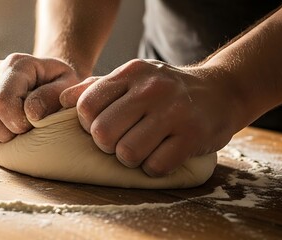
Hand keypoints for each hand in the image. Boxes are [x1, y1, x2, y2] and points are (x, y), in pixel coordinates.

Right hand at [0, 53, 79, 145]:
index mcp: (17, 64)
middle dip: (4, 132)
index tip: (33, 125)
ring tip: (16, 135)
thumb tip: (31, 112)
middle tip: (25, 133)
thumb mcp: (69, 85)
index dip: (16, 122)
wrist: (52, 81)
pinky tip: (6, 135)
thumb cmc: (63, 85)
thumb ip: (53, 96)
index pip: (2, 101)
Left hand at [60, 59, 236, 175]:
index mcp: (131, 73)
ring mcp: (174, 112)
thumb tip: (61, 101)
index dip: (88, 124)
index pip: (86, 106)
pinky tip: (161, 154)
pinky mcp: (193, 136)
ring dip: (130, 158)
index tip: (102, 126)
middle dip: (107, 145)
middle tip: (121, 141)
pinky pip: (155, 166)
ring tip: (142, 147)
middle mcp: (151, 89)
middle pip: (102, 133)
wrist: (221, 90)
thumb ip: (95, 88)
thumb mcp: (132, 78)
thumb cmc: (166, 90)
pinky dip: (154, 167)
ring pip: (127, 154)